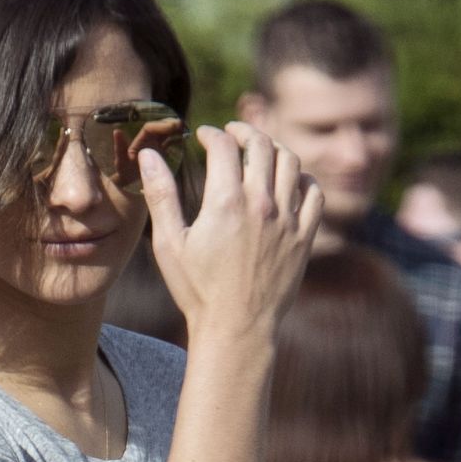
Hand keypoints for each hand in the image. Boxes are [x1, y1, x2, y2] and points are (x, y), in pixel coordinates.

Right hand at [139, 121, 323, 340]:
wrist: (237, 329)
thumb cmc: (198, 291)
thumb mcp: (169, 244)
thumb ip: (160, 195)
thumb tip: (147, 154)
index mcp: (226, 203)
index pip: (224, 146)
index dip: (213, 134)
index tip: (204, 135)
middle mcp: (261, 204)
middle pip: (261, 144)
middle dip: (244, 131)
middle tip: (233, 134)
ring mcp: (288, 220)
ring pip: (290, 162)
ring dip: (274, 148)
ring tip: (260, 151)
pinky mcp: (304, 237)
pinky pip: (314, 192)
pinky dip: (302, 178)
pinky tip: (288, 181)